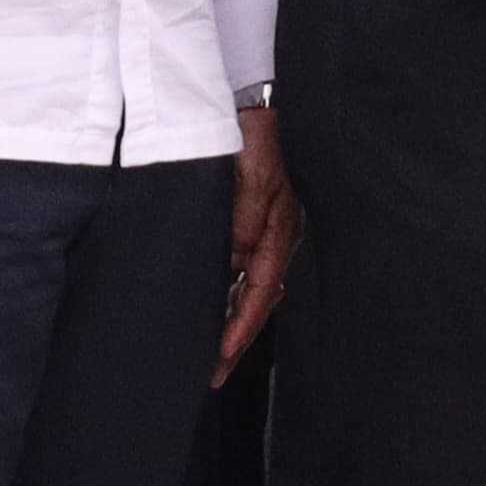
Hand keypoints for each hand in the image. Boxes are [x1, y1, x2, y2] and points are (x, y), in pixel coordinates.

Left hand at [217, 108, 296, 383]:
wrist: (246, 111)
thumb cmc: (250, 141)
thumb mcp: (248, 178)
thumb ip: (243, 218)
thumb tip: (235, 259)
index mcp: (277, 232)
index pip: (259, 293)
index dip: (240, 329)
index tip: (219, 358)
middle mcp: (270, 240)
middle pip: (255, 302)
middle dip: (235, 339)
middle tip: (212, 375)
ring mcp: (258, 236)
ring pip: (245, 293)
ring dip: (229, 323)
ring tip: (208, 357)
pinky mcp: (243, 229)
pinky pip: (235, 276)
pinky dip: (224, 300)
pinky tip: (207, 315)